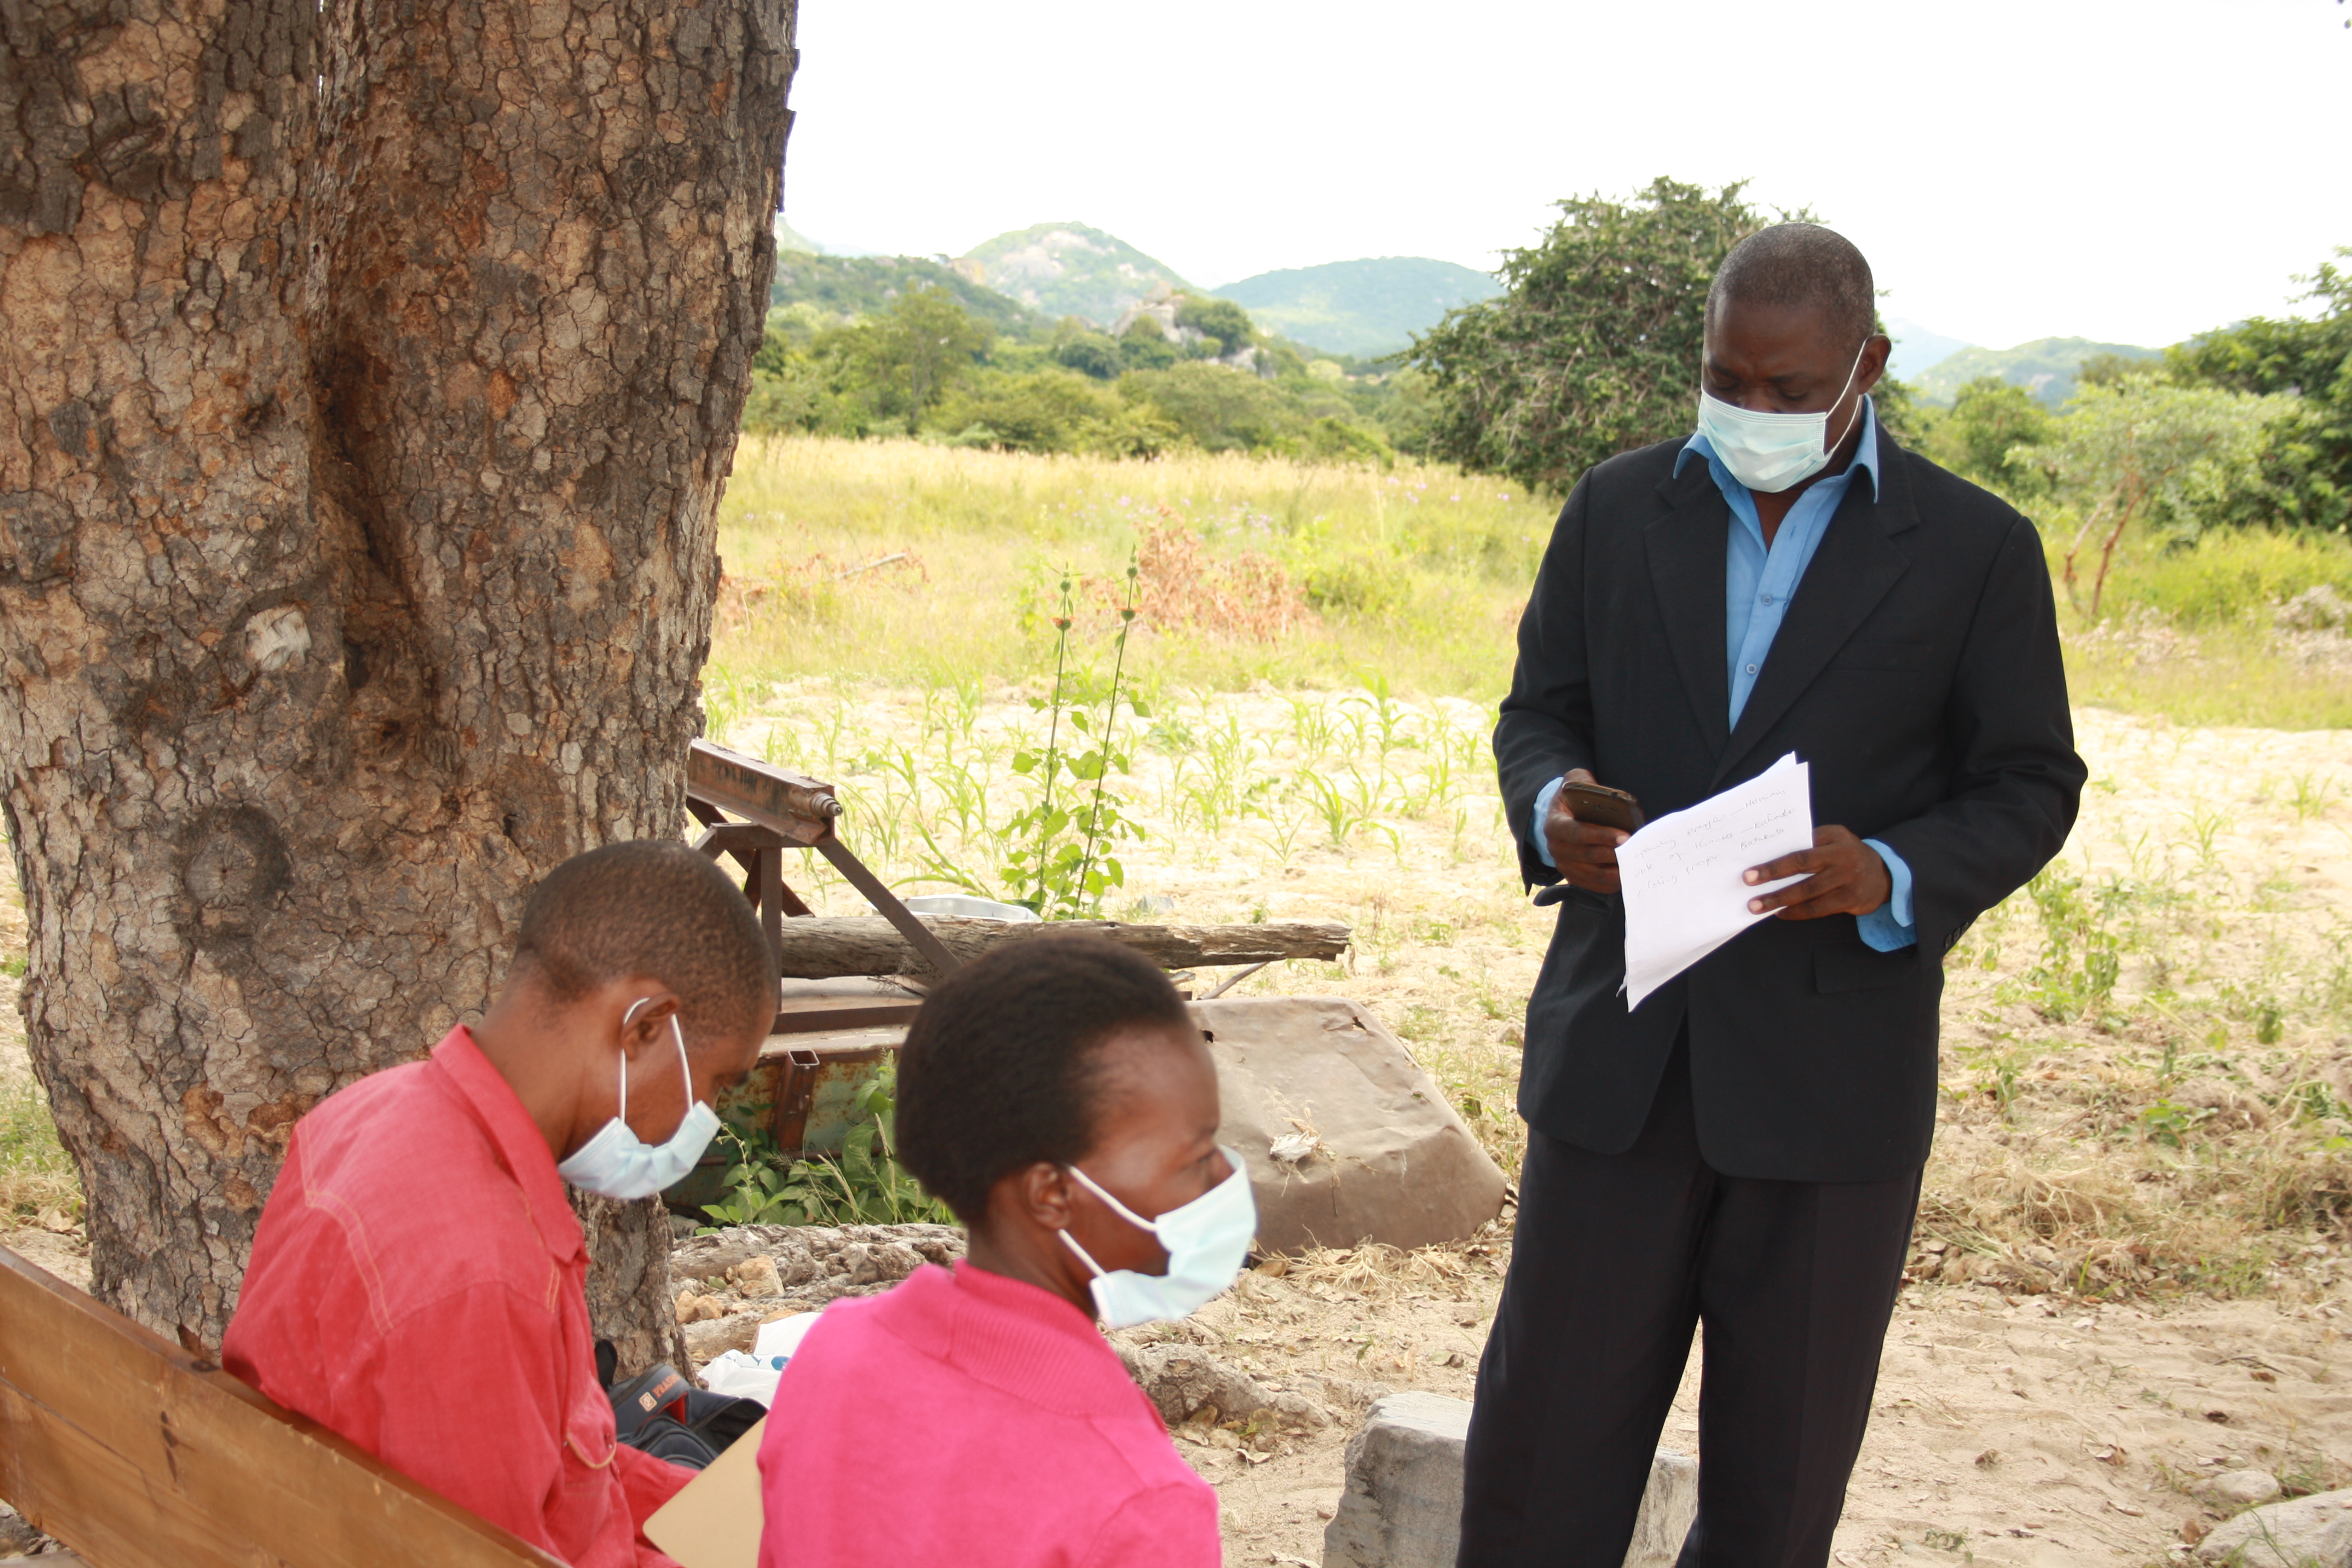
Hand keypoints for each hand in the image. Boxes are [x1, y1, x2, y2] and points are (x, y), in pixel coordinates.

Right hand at [1543, 769, 1627, 895]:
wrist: (1560, 815)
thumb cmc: (1572, 797)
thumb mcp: (1575, 781)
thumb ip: (1586, 782)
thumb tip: (1609, 796)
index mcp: (1554, 824)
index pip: (1577, 833)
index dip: (1601, 836)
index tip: (1625, 836)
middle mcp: (1555, 848)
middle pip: (1588, 856)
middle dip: (1614, 854)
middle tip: (1636, 852)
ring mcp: (1563, 865)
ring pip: (1592, 874)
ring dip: (1615, 871)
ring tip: (1635, 865)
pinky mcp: (1573, 876)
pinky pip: (1594, 885)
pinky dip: (1611, 883)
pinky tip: (1627, 875)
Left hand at [1742, 825, 1889, 920]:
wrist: (1884, 874)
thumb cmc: (1848, 853)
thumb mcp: (1835, 838)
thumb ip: (1811, 841)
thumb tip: (1773, 851)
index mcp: (1834, 840)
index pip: (1800, 851)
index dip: (1775, 863)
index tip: (1750, 872)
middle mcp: (1842, 858)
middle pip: (1802, 869)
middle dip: (1773, 880)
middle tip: (1749, 889)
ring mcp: (1847, 880)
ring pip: (1809, 893)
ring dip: (1781, 901)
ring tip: (1758, 907)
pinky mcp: (1851, 900)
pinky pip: (1819, 909)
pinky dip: (1798, 912)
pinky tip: (1782, 913)